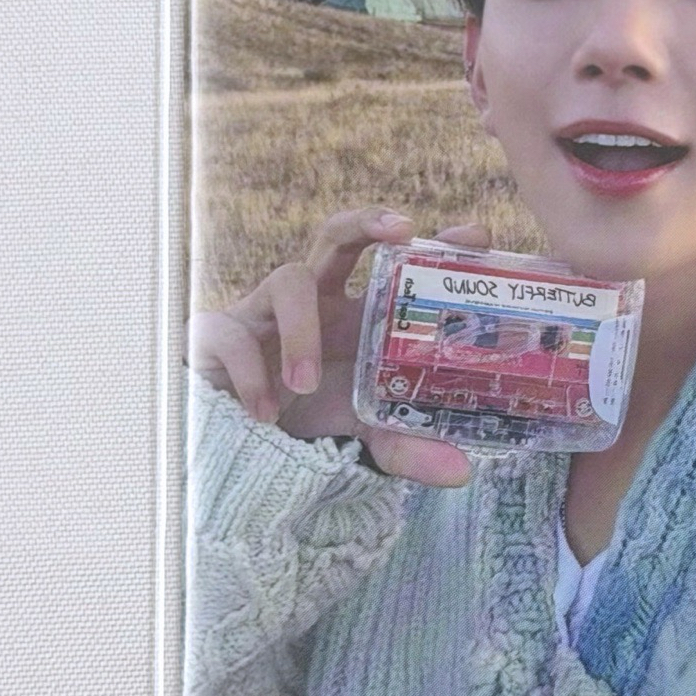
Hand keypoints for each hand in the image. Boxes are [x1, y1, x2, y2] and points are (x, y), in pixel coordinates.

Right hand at [186, 208, 491, 486]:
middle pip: (337, 236)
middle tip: (402, 230)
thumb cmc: (304, 413)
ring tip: (304, 384)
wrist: (234, 439)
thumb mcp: (363, 432)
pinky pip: (234, 335)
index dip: (432, 245)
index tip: (475, 236)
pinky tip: (264, 413)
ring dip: (301, 331)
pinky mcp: (219, 333)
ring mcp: (265, 310)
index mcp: (354, 314)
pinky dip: (251, 374)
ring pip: (287, 281)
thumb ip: (406, 446)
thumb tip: (460, 472)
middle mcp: (314, 299)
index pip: (391, 263)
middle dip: (367, 222)